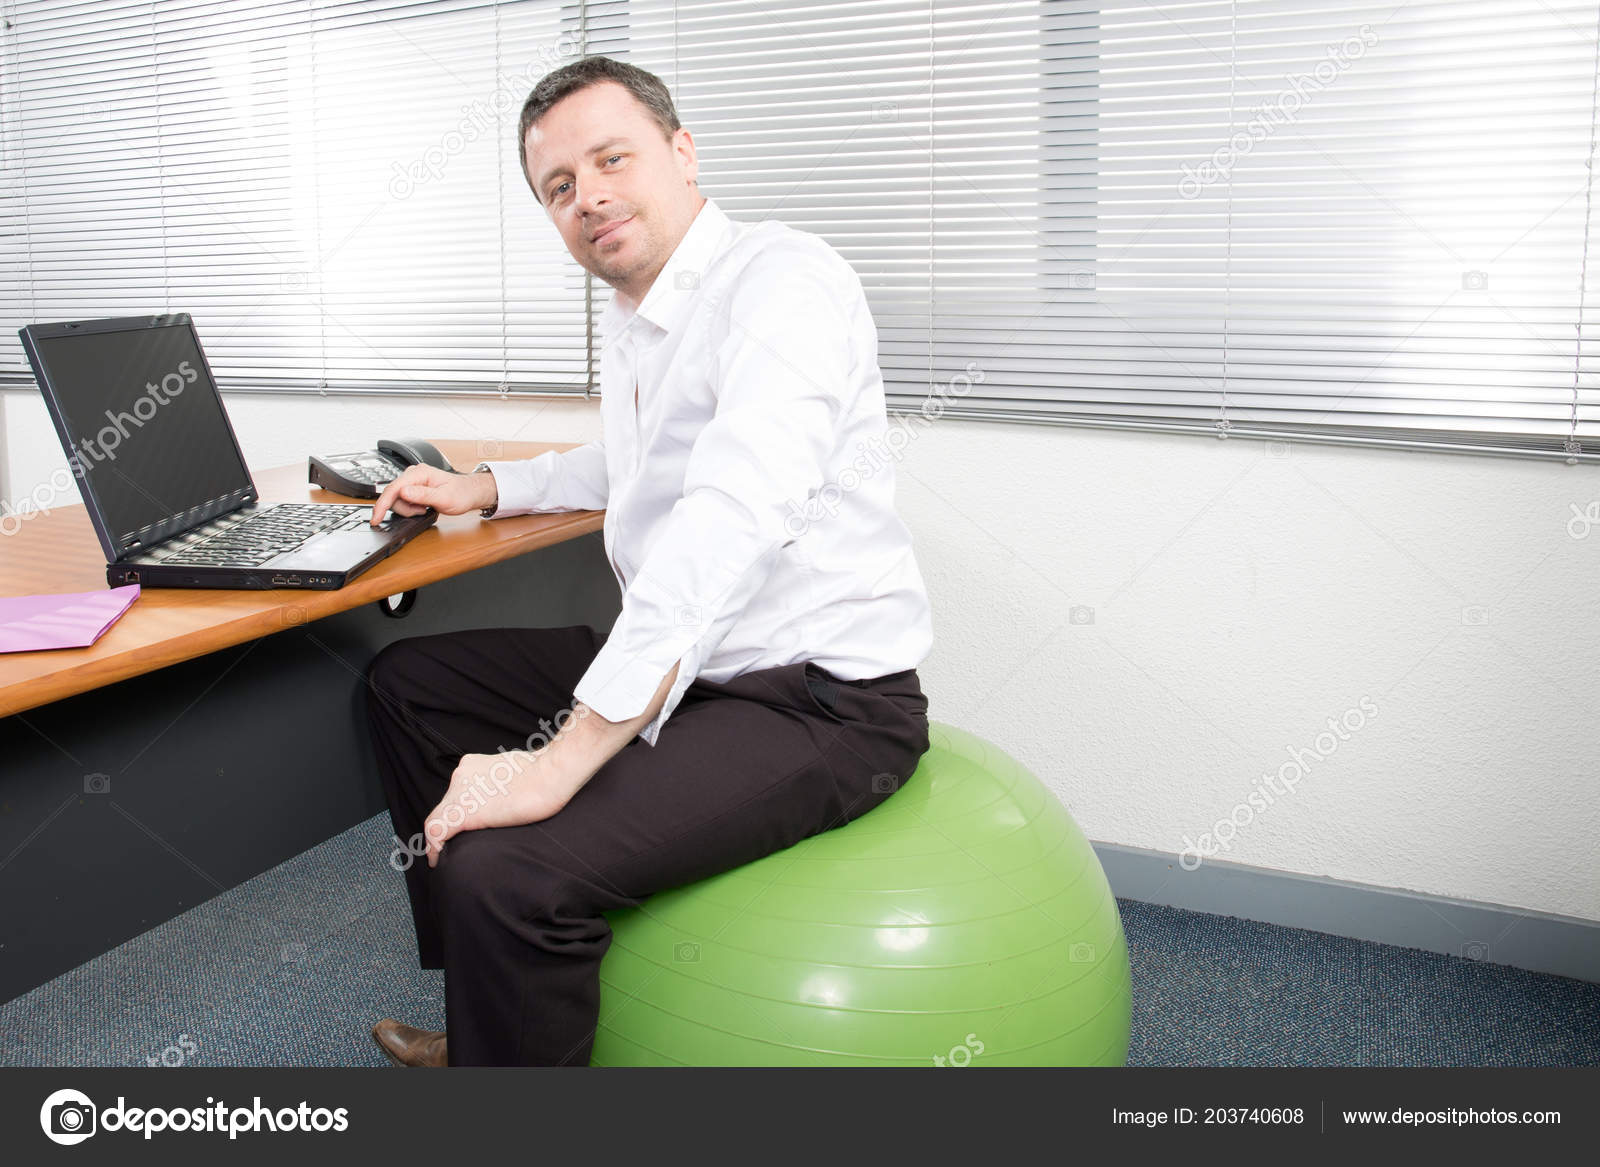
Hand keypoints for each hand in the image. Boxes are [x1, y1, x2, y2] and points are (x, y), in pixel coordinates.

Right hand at [370, 466, 496, 524]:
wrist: (469, 492)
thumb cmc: (461, 494)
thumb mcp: (444, 498)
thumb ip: (423, 495)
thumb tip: (404, 492)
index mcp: (420, 473)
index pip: (394, 488)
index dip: (382, 504)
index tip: (376, 518)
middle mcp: (413, 474)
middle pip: (392, 495)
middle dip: (404, 509)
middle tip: (422, 511)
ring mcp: (411, 480)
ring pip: (396, 500)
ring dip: (408, 509)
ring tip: (425, 509)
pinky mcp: (411, 487)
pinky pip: (402, 501)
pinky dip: (410, 508)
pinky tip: (422, 507)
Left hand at [421, 748, 580, 866]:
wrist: (548, 776)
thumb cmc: (543, 775)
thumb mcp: (516, 774)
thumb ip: (502, 783)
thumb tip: (509, 795)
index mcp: (473, 765)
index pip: (457, 791)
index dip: (456, 810)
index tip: (460, 825)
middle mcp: (461, 776)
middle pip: (447, 805)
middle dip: (452, 824)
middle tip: (459, 842)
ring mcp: (460, 794)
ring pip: (440, 818)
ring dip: (444, 836)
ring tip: (448, 852)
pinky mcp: (463, 813)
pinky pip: (436, 832)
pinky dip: (434, 848)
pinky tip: (437, 860)